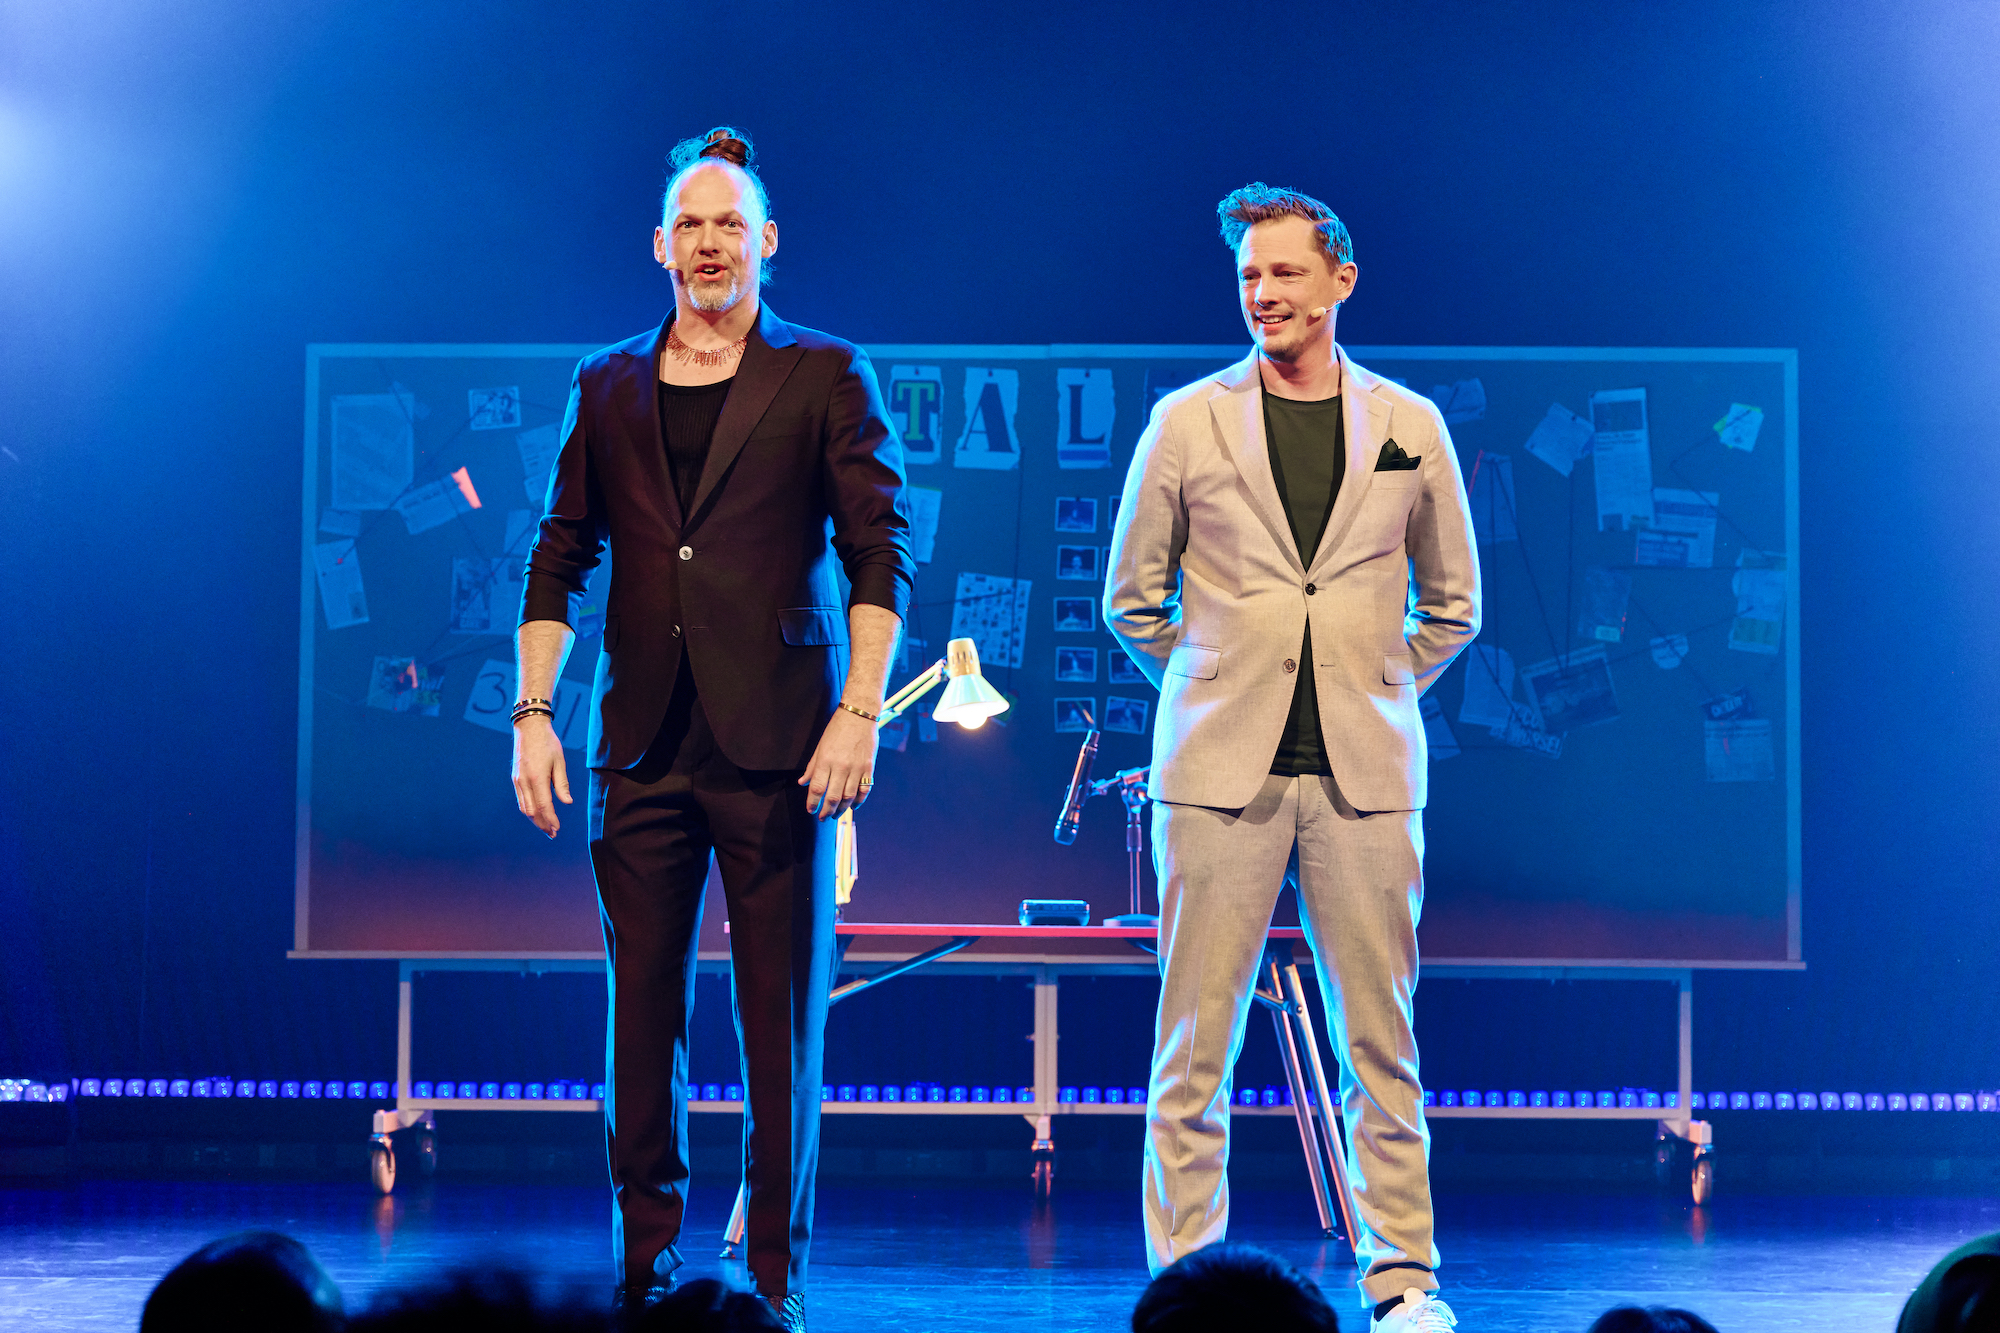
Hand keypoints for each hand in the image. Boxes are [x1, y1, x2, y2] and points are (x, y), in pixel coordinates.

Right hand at [511, 717, 571, 836]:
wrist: (529, 728)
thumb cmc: (548, 743)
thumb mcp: (560, 762)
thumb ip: (562, 784)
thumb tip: (567, 802)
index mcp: (537, 777)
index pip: (543, 806)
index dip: (550, 819)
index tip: (557, 829)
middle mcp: (524, 781)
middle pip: (532, 811)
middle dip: (542, 824)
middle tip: (553, 833)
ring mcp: (517, 780)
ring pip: (524, 807)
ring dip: (535, 819)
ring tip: (546, 827)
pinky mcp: (515, 778)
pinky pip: (521, 799)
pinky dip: (529, 810)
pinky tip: (537, 813)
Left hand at [798, 706, 877, 819]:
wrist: (859, 715)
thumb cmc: (836, 729)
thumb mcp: (820, 746)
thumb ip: (812, 767)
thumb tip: (802, 783)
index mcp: (825, 760)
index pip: (817, 788)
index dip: (813, 802)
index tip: (810, 810)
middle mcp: (841, 766)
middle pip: (833, 796)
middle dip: (826, 811)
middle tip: (822, 818)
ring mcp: (856, 768)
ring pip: (849, 796)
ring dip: (841, 809)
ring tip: (835, 815)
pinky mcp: (869, 767)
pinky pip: (864, 790)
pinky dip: (859, 801)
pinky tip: (853, 807)